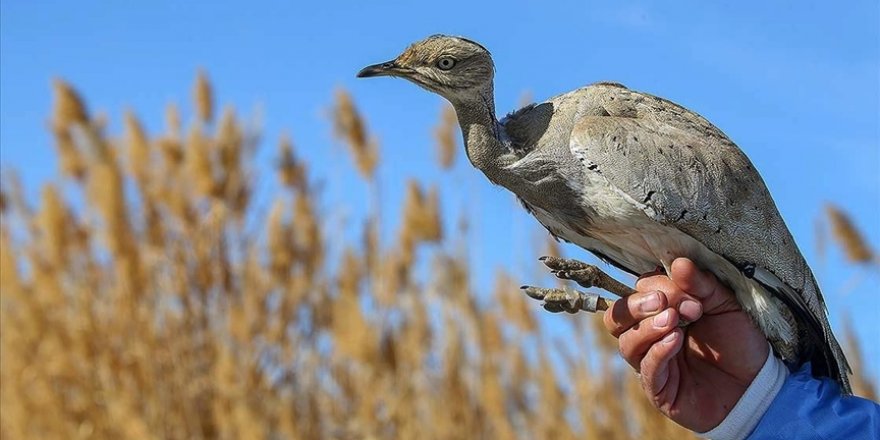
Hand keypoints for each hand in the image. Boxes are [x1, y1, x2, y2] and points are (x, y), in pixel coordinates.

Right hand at [603, 257, 768, 431]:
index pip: (638, 291)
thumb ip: (702, 284)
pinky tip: (675, 341)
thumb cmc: (738, 341)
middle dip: (637, 305)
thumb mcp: (725, 305)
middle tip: (665, 301)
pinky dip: (658, 351)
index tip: (693, 296)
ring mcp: (649, 362)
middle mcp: (647, 335)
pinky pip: (646, 368)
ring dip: (647, 328)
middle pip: (617, 316)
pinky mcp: (658, 388)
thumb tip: (679, 262)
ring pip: (626, 342)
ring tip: (674, 322)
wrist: (756, 384)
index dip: (659, 287)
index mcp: (660, 310)